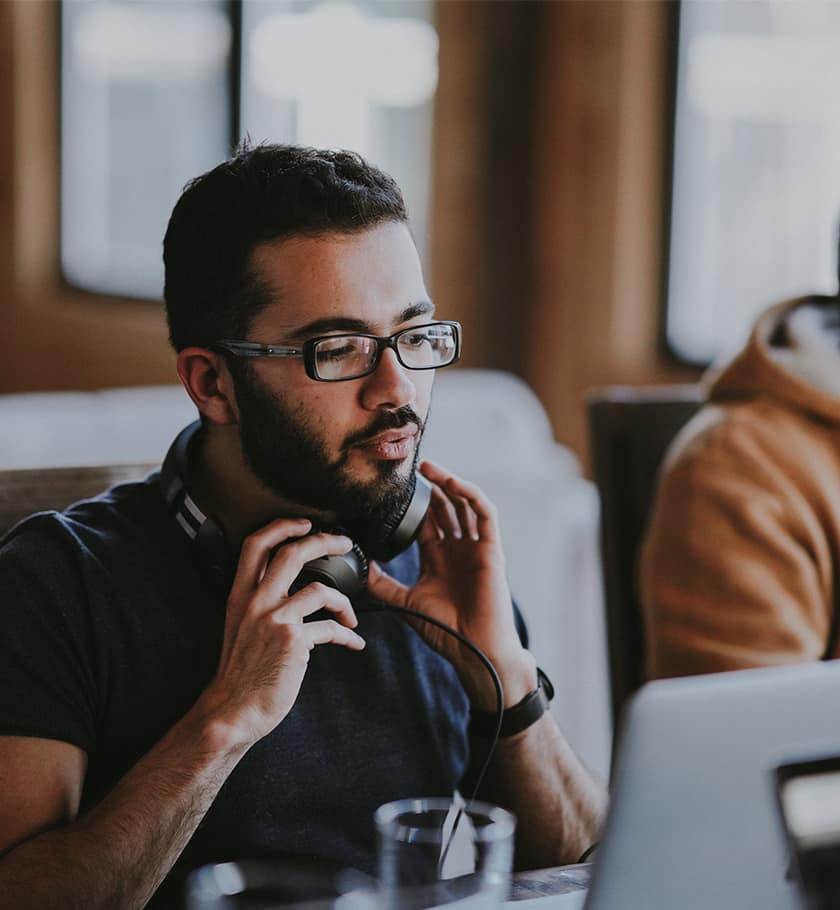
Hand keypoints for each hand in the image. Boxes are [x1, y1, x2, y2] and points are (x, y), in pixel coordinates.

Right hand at [200, 519, 364, 745]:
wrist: (233, 710)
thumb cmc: (240, 672)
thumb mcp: (240, 627)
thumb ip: (260, 604)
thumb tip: (294, 592)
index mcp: (240, 595)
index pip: (255, 545)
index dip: (281, 526)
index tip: (304, 523)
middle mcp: (256, 602)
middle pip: (292, 553)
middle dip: (324, 541)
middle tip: (344, 543)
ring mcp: (275, 619)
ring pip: (321, 590)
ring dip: (345, 602)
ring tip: (352, 616)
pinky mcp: (293, 641)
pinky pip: (331, 628)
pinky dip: (348, 635)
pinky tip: (354, 643)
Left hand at [367, 461, 535, 709]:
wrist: (474, 650)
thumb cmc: (446, 630)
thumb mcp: (405, 601)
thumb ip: (383, 583)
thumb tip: (359, 566)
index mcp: (438, 557)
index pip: (426, 520)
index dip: (414, 502)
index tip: (394, 487)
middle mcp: (457, 548)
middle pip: (445, 507)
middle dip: (430, 486)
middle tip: (411, 468)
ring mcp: (475, 547)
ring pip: (464, 504)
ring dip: (448, 483)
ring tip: (428, 468)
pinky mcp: (492, 549)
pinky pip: (485, 514)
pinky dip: (471, 495)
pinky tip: (453, 484)